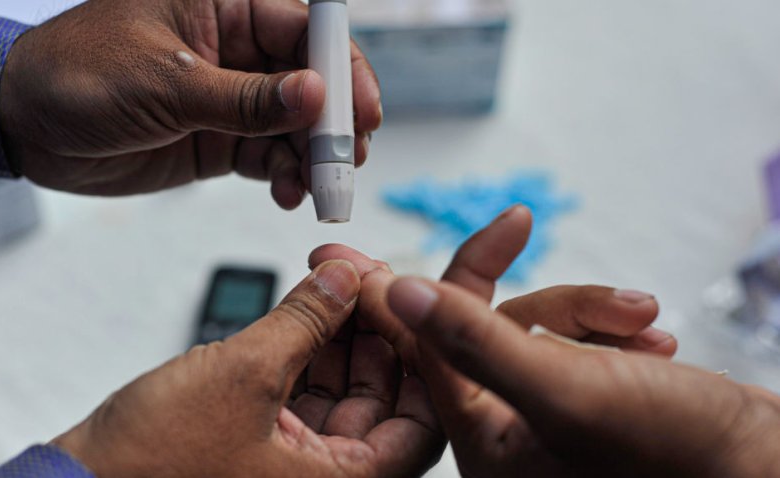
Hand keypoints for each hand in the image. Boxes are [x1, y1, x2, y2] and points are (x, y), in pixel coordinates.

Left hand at [0, 0, 380, 204]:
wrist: (25, 126)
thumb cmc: (78, 76)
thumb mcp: (165, 84)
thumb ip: (244, 98)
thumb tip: (314, 97)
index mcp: (223, 7)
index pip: (303, 30)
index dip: (341, 69)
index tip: (362, 110)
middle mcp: (236, 49)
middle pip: (310, 81)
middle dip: (335, 122)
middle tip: (348, 159)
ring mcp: (231, 98)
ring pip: (295, 125)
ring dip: (314, 157)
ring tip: (319, 187)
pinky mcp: (220, 140)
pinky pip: (269, 156)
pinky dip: (285, 176)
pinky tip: (288, 193)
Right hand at [52, 260, 441, 476]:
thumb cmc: (149, 464)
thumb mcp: (243, 374)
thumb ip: (305, 320)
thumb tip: (348, 279)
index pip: (423, 416)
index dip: (419, 348)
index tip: (398, 296)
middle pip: (387, 395)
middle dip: (375, 328)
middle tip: (358, 275)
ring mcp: (299, 463)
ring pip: (347, 388)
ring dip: (341, 332)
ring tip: (330, 278)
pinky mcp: (267, 444)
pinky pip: (308, 391)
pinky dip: (309, 348)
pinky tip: (305, 305)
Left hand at [383, 211, 779, 475]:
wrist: (763, 471)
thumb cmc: (678, 456)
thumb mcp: (567, 390)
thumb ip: (476, 342)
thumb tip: (398, 292)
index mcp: (483, 441)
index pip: (438, 338)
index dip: (468, 271)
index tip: (513, 220)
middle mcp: (507, 432)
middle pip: (498, 329)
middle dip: (564, 306)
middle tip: (620, 301)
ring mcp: (547, 418)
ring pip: (543, 330)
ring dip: (596, 316)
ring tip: (650, 322)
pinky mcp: (586, 403)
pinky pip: (577, 344)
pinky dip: (615, 332)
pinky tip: (657, 341)